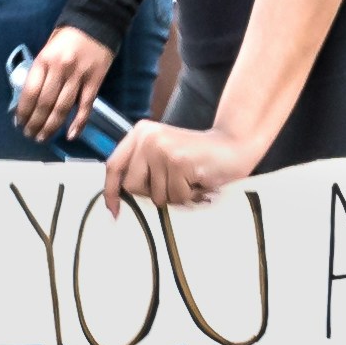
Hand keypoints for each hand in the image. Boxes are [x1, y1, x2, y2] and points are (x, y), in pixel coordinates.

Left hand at [11, 26, 115, 144]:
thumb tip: (31, 99)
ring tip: (43, 137)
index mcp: (44, 60)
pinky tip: (70, 135)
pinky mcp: (95, 81)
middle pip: (45, 104)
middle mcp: (60, 69)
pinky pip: (85, 106)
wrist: (97, 20)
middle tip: (30, 135)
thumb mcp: (47, 48)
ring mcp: (78, 76)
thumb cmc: (68, 35)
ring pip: (63, 108)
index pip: (30, 92)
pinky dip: (78, 123)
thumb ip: (41, 71)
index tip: (19, 123)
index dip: (24, 111)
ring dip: (52, 126)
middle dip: (36, 123)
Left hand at [102, 115, 258, 210]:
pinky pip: (176, 196)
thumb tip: (116, 202)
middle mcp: (147, 137)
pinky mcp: (178, 161)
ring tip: (190, 180)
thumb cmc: (198, 159)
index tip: (114, 212)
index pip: (113, 165)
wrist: (234, 146)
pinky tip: (199, 180)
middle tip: (176, 183)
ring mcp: (162, 148)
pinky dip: (190, 196)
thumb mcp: (163, 157)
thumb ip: (142, 168)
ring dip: (176, 195)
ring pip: (156, 195)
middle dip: (153, 194)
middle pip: (132, 186)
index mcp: (140, 133)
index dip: (111, 191)